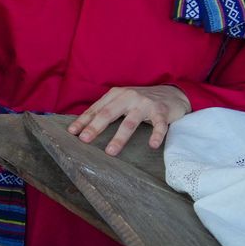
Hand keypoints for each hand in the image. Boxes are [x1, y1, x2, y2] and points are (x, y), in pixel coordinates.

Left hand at [68, 84, 191, 154]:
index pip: (96, 108)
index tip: (71, 132)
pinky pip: (159, 125)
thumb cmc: (141, 100)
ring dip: (119, 138)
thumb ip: (106, 109)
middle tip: (84, 139)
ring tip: (110, 152)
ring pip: (130, 122)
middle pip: (109, 113)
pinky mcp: (162, 112)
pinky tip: (152, 145)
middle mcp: (129, 97)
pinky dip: (156, 135)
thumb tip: (84, 126)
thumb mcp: (122, 100)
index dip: (83, 120)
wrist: (172, 93)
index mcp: (116, 94)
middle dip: (95, 127)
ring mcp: (145, 104)